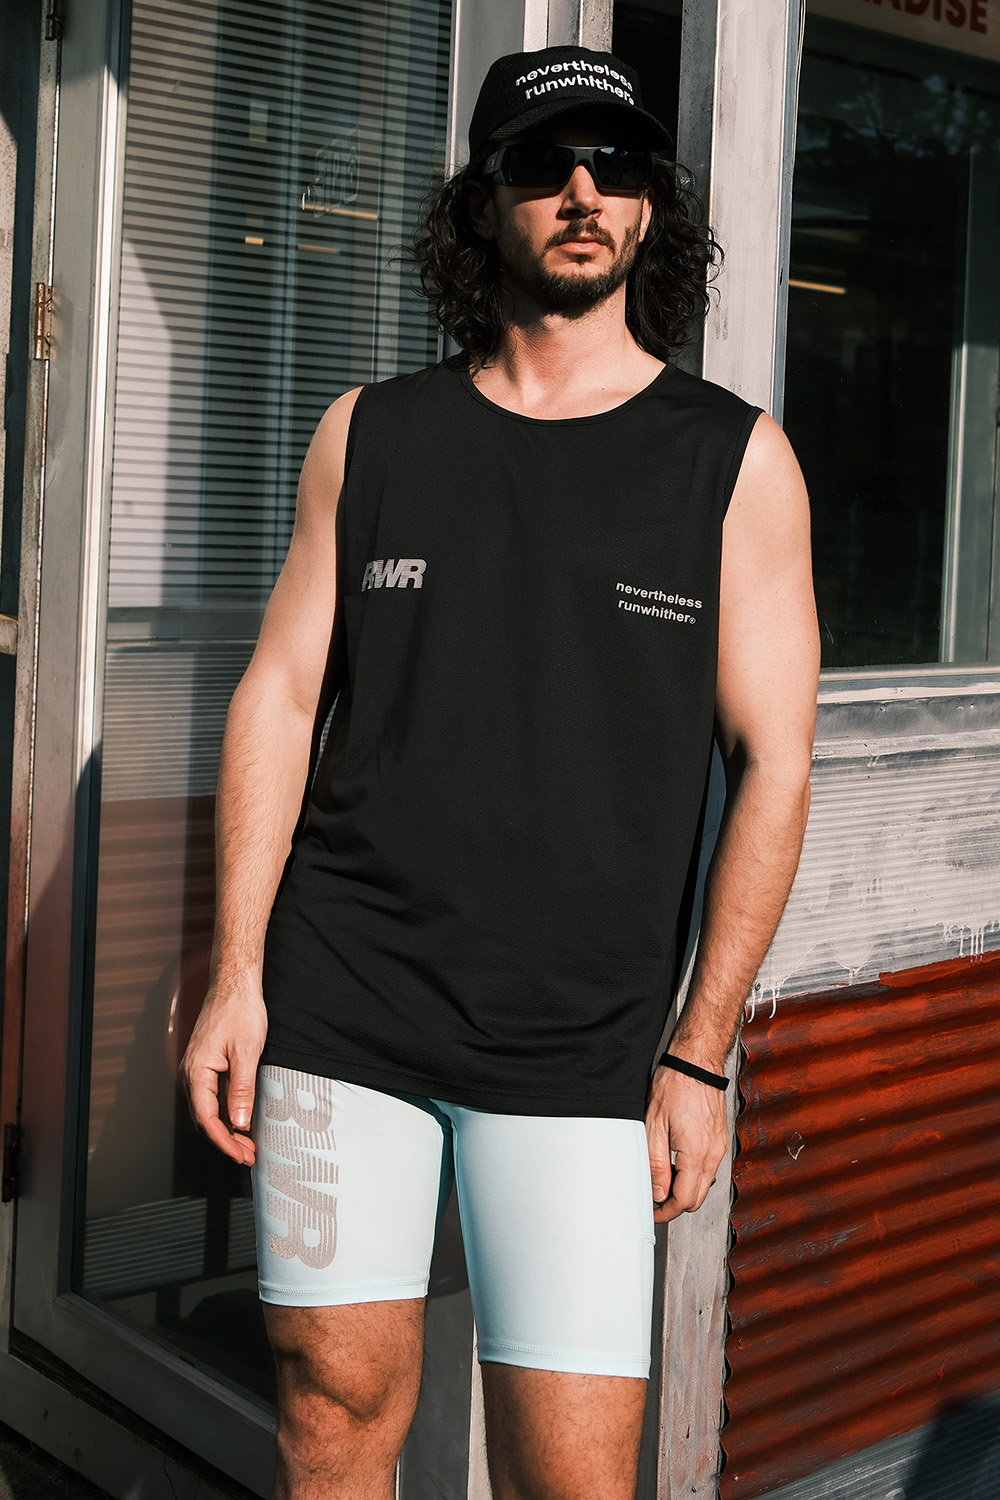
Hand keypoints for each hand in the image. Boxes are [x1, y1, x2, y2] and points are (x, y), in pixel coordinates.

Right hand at [180, 976, 267, 1165]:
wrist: (234, 984)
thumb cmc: (240, 1012)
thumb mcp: (246, 1052)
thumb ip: (241, 1089)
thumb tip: (239, 1122)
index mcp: (196, 1072)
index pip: (207, 1119)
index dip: (224, 1142)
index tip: (241, 1156)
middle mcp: (191, 1074)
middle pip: (204, 1119)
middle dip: (226, 1141)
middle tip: (249, 1156)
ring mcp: (197, 1070)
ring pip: (208, 1110)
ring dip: (226, 1130)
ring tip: (247, 1145)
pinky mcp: (206, 1065)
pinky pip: (212, 1097)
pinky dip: (226, 1113)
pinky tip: (240, 1120)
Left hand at [645, 1062, 729, 1223]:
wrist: (696, 1063)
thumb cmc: (675, 1086)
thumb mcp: (654, 1126)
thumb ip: (657, 1164)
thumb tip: (658, 1192)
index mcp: (696, 1155)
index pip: (684, 1201)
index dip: (666, 1212)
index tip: (653, 1212)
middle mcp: (713, 1154)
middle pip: (697, 1198)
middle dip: (675, 1204)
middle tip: (655, 1198)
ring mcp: (720, 1147)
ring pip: (705, 1184)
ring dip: (685, 1188)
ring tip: (663, 1177)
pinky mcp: (721, 1139)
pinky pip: (709, 1167)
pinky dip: (694, 1173)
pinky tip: (678, 1162)